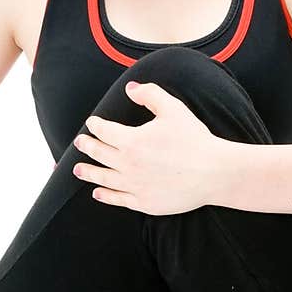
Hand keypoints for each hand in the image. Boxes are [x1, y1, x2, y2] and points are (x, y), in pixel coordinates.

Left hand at [72, 79, 225, 215]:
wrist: (214, 172)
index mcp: (131, 141)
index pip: (104, 131)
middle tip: (79, 142)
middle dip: (87, 146)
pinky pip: (118, 199)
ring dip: (88, 173)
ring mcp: (134, 186)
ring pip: (104, 178)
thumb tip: (130, 88)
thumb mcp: (173, 109)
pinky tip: (98, 193)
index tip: (92, 123)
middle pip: (99, 154)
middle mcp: (127, 165)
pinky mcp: (144, 202)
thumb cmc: (195, 139)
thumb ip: (150, 94)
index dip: (96, 125)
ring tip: (77, 170)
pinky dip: (105, 195)